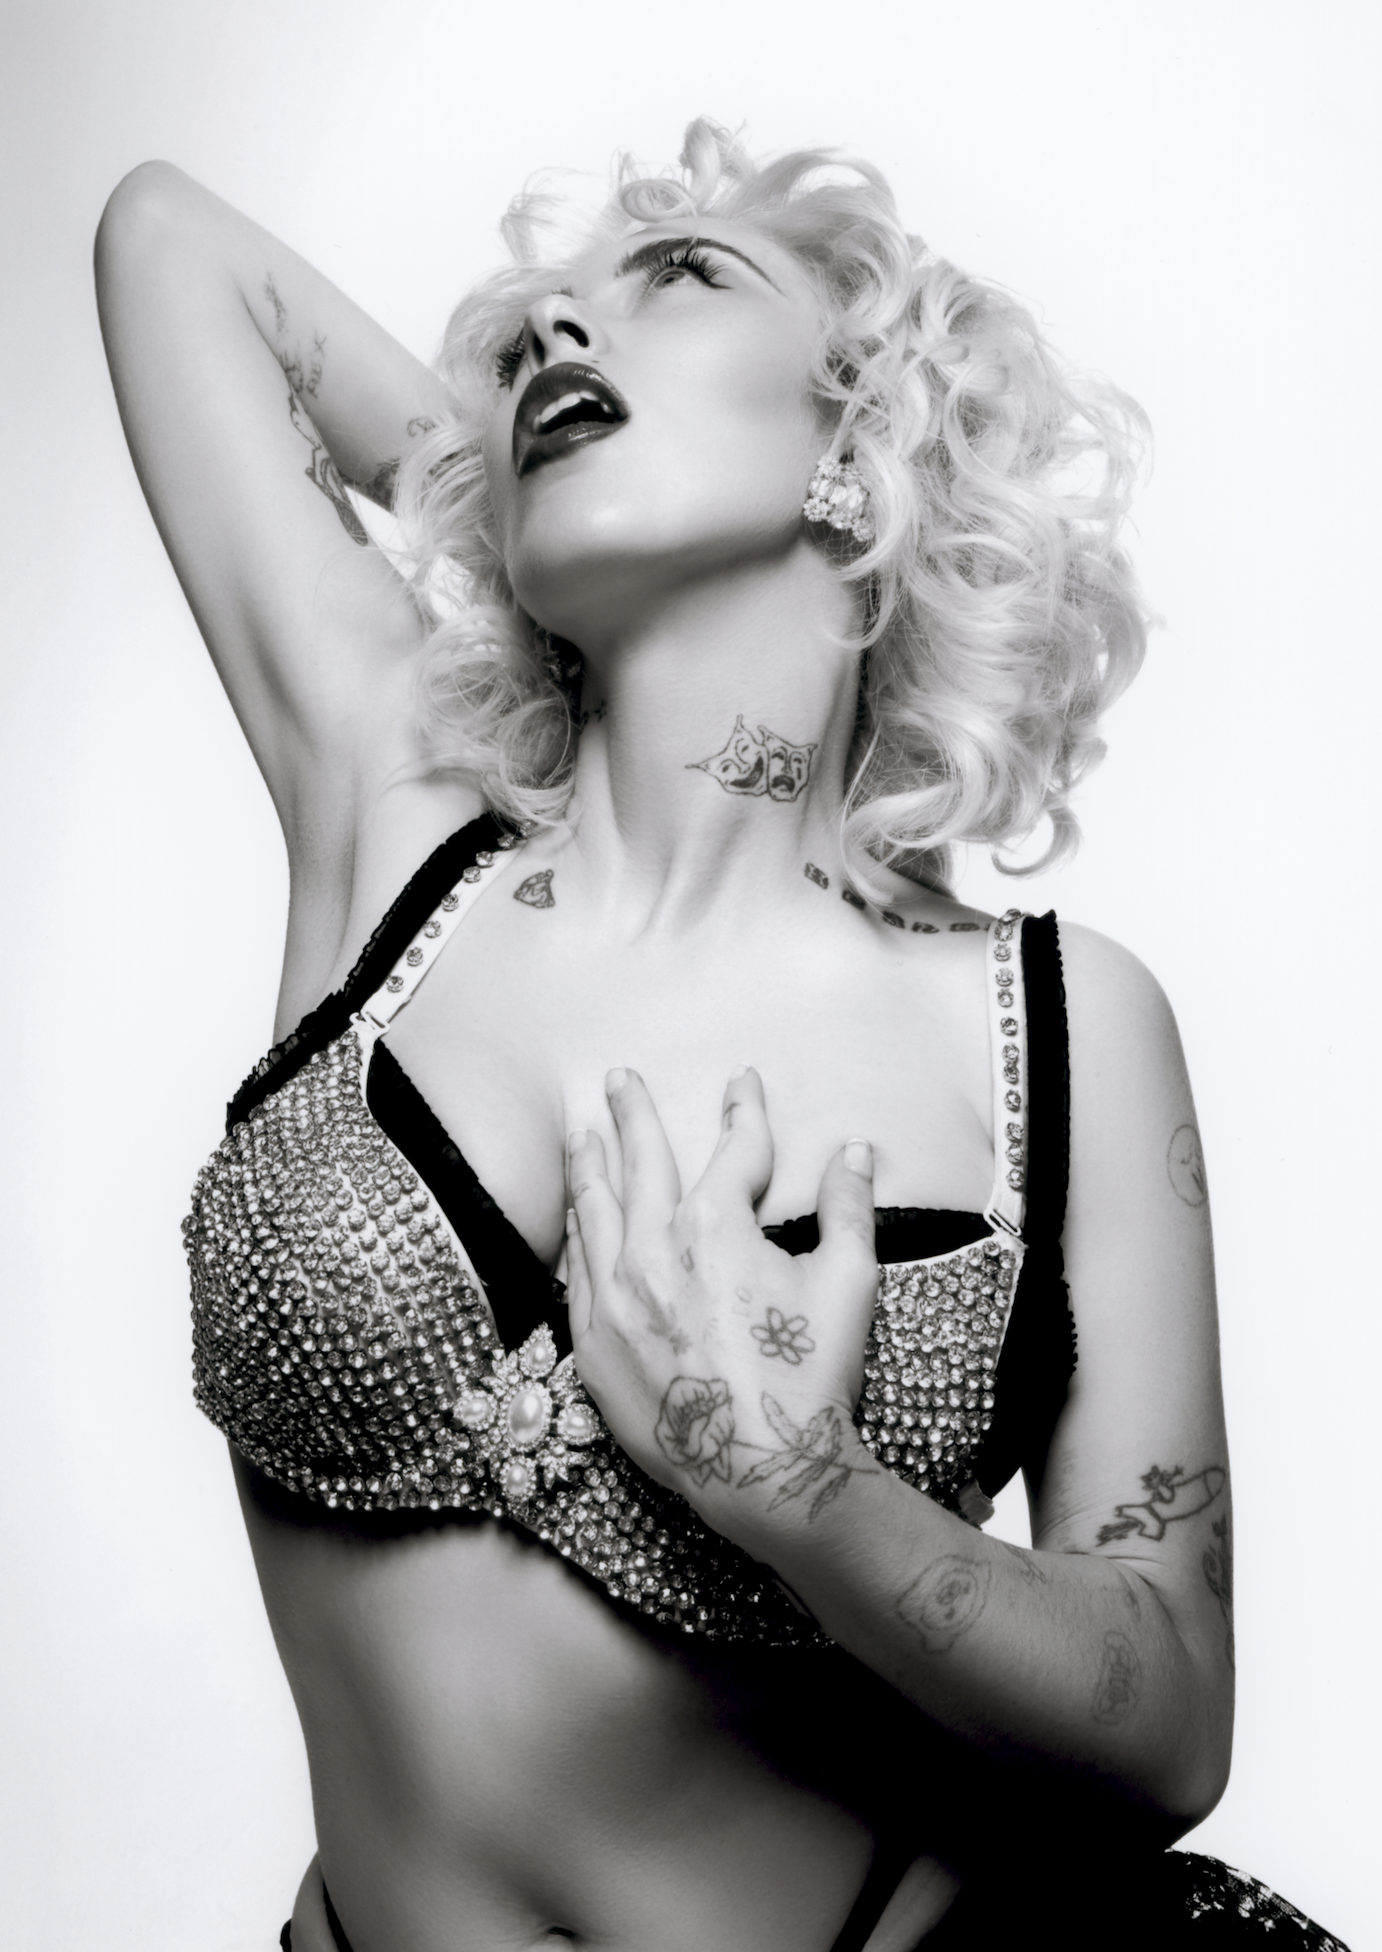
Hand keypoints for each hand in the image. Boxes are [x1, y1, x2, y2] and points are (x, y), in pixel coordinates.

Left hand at [565, 1066, 881, 1553]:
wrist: (763, 1471)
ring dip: (590, 1167)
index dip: (743, 1111)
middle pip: (640, 1164)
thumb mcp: (846, 1283)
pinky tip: (577, 1222)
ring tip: (582, 1136)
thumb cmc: (809, 1376)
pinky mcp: (593, 1346)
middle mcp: (651, 1252)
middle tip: (620, 1079)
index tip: (740, 1082)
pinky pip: (575, 1274)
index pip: (733, 1150)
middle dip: (633, 1114)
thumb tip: (855, 1153)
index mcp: (714, 1227)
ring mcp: (613, 1299)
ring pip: (594, 1213)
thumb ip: (848, 1208)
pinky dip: (577, 1236)